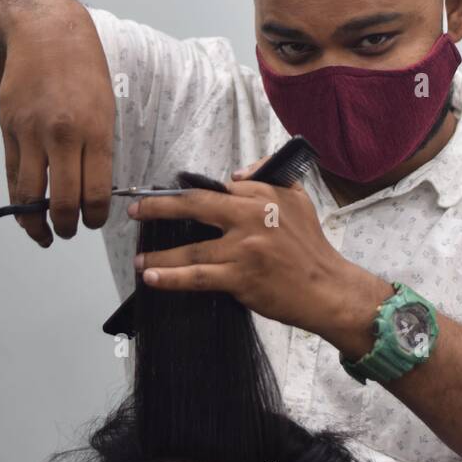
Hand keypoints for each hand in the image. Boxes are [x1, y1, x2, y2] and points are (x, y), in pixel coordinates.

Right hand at [0, 0, 114, 246]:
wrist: (43, 30)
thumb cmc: (82, 66)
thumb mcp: (106, 104)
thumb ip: (100, 146)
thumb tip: (96, 188)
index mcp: (95, 129)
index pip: (96, 191)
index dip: (95, 217)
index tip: (95, 222)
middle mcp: (62, 134)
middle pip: (62, 200)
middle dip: (66, 226)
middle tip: (69, 232)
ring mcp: (31, 132)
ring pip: (30, 194)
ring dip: (36, 222)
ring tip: (44, 232)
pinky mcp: (8, 128)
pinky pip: (12, 174)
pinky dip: (18, 197)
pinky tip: (26, 209)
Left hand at [128, 178, 392, 351]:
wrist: (327, 288)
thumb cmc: (311, 246)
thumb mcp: (297, 198)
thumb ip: (269, 177)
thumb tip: (235, 173)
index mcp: (263, 196)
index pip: (219, 188)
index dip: (189, 194)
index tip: (166, 198)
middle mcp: (251, 218)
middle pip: (195, 207)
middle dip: (159, 207)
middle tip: (135, 210)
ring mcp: (244, 249)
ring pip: (192, 249)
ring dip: (160, 254)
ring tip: (139, 258)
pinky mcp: (240, 278)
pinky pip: (198, 277)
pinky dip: (172, 278)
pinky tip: (153, 278)